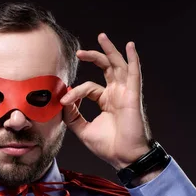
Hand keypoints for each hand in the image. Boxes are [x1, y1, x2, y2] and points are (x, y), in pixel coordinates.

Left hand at [60, 33, 151, 170]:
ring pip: (118, 66)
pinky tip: (129, 46)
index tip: (63, 100)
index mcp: (106, 101)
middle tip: (79, 52)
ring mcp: (125, 93)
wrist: (124, 158)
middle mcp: (116, 94)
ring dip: (109, 51)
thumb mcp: (83, 130)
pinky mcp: (132, 96)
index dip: (75, 92)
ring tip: (101, 37)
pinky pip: (133, 73)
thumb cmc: (109, 147)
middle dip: (93, 57)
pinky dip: (132, 59)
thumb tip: (62, 101)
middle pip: (106, 68)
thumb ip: (72, 116)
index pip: (89, 88)